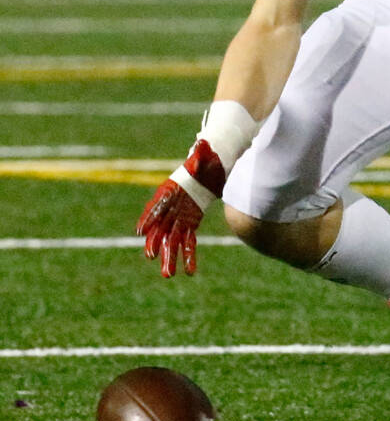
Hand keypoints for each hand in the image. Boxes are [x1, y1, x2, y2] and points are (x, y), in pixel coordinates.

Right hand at [136, 140, 225, 277]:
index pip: (157, 206)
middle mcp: (172, 207)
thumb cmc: (208, 158)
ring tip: (168, 276)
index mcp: (171, 190)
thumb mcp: (206, 154)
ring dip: (171, 258)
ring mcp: (181, 216)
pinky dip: (188, 255)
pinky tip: (189, 271)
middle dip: (156, 244)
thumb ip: (203, 153)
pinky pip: (188, 241)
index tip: (142, 232)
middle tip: (152, 258)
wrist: (215, 163)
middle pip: (161, 228)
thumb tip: (204, 145)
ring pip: (173, 241)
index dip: (149, 218)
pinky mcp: (191, 222)